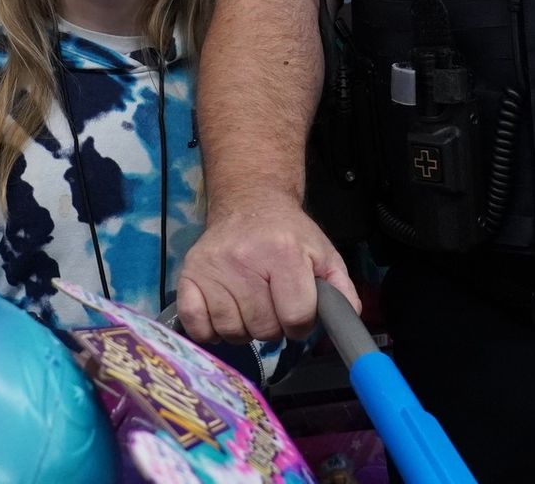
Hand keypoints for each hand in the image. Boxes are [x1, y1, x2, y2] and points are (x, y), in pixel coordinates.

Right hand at [176, 197, 358, 343]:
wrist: (249, 203)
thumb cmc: (288, 234)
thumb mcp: (323, 254)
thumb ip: (340, 289)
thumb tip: (346, 321)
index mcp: (285, 254)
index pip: (296, 317)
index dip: (301, 323)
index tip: (297, 311)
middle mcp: (245, 259)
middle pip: (264, 329)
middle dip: (273, 326)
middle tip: (272, 304)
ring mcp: (213, 268)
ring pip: (232, 332)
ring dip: (244, 329)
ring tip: (249, 305)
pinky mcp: (188, 274)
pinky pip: (198, 326)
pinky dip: (210, 330)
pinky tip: (224, 313)